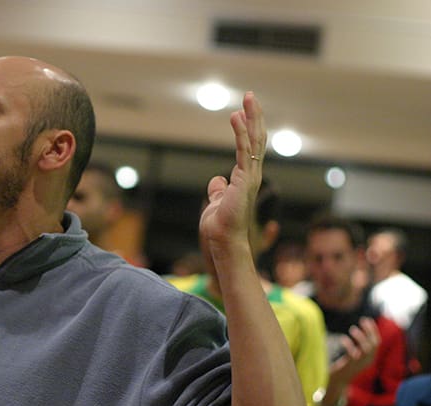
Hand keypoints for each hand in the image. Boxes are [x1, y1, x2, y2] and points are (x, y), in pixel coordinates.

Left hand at [199, 92, 266, 257]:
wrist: (223, 239)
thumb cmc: (221, 225)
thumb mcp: (217, 201)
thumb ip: (218, 190)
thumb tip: (216, 180)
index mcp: (246, 177)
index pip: (251, 147)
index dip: (249, 128)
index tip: (243, 112)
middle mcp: (252, 174)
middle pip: (257, 139)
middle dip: (255, 117)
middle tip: (251, 96)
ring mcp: (250, 176)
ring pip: (254, 141)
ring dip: (251, 118)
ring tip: (248, 98)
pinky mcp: (244, 179)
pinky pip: (243, 151)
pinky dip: (240, 132)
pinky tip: (235, 117)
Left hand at [330, 317, 379, 386]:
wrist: (338, 382)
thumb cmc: (343, 368)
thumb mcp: (352, 356)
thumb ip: (356, 347)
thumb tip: (356, 332)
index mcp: (370, 358)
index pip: (376, 342)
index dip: (373, 330)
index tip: (367, 320)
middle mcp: (368, 361)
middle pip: (374, 343)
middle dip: (370, 331)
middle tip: (362, 320)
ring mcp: (360, 363)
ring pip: (367, 348)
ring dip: (360, 337)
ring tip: (352, 329)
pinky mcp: (352, 366)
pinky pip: (354, 353)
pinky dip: (349, 344)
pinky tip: (342, 338)